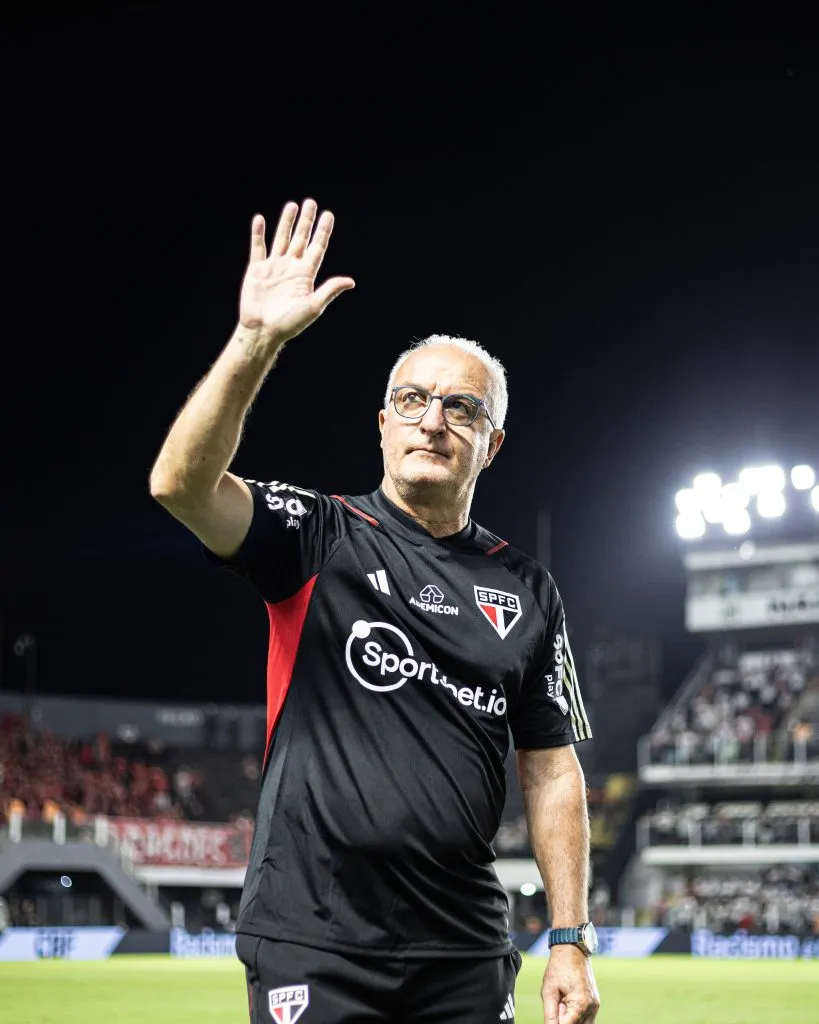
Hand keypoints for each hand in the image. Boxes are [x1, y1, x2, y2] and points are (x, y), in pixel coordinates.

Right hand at [239, 199, 354, 343]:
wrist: (263, 331)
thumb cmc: (289, 323)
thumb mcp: (313, 307)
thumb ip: (329, 291)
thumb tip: (351, 281)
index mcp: (306, 275)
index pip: (317, 247)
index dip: (323, 231)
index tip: (328, 214)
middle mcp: (291, 267)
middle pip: (300, 238)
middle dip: (306, 221)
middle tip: (311, 202)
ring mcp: (274, 267)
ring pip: (281, 238)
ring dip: (286, 222)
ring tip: (292, 205)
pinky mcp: (257, 270)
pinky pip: (258, 247)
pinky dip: (257, 234)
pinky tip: (260, 219)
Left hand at [542, 946, 599, 1023]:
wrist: (572, 949)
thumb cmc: (559, 967)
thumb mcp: (548, 990)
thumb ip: (550, 1014)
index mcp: (581, 1005)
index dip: (556, 1021)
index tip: (554, 1007)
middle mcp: (591, 1008)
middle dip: (564, 1019)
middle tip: (558, 1002)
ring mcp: (595, 1006)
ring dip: (570, 1018)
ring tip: (562, 1000)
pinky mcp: (595, 1003)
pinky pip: (586, 1018)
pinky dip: (576, 1015)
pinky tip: (567, 1001)